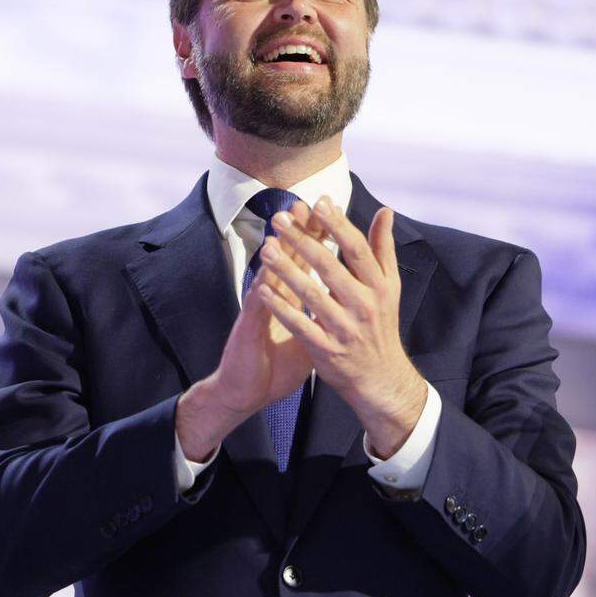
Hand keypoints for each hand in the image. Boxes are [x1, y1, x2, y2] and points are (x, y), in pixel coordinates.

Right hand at [176, 201, 327, 460]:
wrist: (246, 392)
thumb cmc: (276, 364)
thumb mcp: (309, 337)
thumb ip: (325, 314)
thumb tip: (349, 301)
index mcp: (292, 298)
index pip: (308, 261)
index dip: (320, 238)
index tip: (333, 212)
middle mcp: (275, 297)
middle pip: (290, 259)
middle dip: (300, 233)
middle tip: (308, 204)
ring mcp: (259, 310)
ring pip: (269, 275)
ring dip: (276, 252)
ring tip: (283, 226)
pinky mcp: (247, 328)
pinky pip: (255, 307)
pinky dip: (261, 291)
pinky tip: (265, 276)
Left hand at [256, 196, 425, 456]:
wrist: (381, 379)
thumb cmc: (381, 325)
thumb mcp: (389, 287)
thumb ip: (383, 249)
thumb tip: (385, 211)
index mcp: (379, 286)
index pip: (357, 249)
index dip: (338, 225)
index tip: (319, 202)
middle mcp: (364, 305)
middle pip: (330, 267)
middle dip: (302, 241)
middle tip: (279, 219)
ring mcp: (345, 329)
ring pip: (311, 294)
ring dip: (286, 270)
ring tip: (265, 249)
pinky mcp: (326, 350)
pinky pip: (299, 324)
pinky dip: (280, 307)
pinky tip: (261, 289)